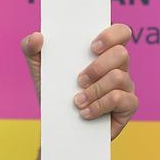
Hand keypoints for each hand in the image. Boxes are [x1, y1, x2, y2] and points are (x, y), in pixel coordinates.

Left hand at [20, 24, 136, 139]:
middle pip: (122, 54)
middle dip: (98, 67)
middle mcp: (118, 66)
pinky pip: (121, 100)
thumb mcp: (38, 69)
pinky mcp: (128, 106)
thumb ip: (31, 48)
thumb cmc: (54, 92)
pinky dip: (100, 106)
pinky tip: (85, 113)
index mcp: (102, 52)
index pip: (120, 33)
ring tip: (77, 101)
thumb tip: (37, 36)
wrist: (58, 127)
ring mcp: (125, 86)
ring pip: (120, 78)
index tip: (92, 47)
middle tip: (79, 80)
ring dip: (95, 90)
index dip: (111, 35)